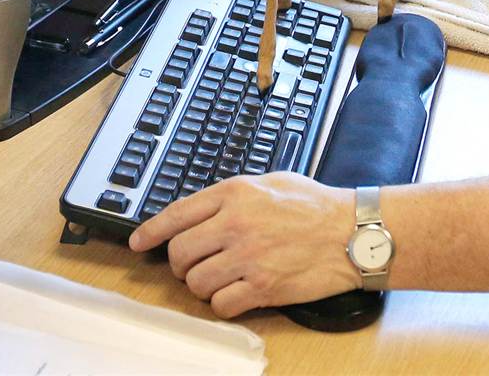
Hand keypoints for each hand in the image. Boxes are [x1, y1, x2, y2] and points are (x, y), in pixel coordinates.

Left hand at [129, 173, 357, 317]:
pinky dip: (222, 303)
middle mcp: (234, 224)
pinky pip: (221, 304)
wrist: (351, 232)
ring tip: (216, 278)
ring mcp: (247, 257)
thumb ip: (231, 194)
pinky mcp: (263, 288)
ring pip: (195, 282)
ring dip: (200, 284)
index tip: (137, 243)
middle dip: (179, 262)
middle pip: (179, 252)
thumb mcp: (266, 182)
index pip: (175, 214)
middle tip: (190, 263)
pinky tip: (234, 293)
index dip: (150, 232)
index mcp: (232, 193)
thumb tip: (199, 209)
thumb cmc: (312, 205)